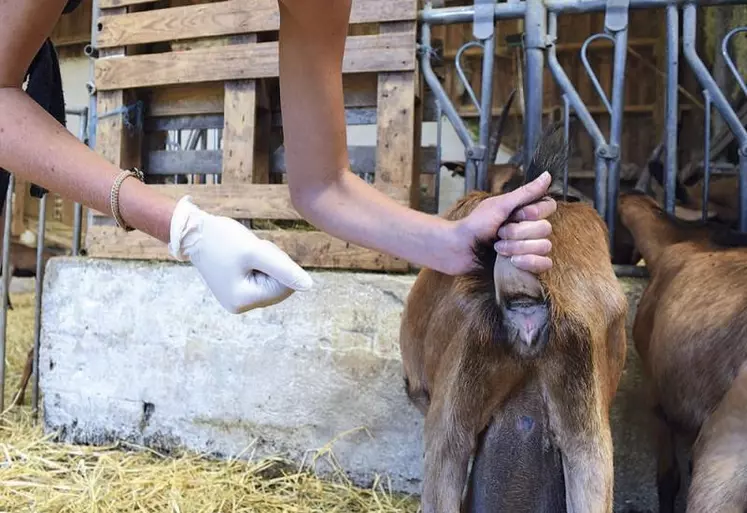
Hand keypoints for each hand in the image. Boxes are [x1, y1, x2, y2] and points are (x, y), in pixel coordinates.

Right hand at [168, 196, 312, 313]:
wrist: (193, 231)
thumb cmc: (222, 239)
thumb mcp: (256, 251)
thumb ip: (284, 269)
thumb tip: (309, 287)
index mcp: (243, 301)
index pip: (285, 287)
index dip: (279, 264)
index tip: (259, 251)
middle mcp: (240, 306)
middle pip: (279, 285)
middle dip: (272, 264)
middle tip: (251, 250)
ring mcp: (237, 299)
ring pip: (271, 280)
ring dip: (265, 262)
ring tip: (245, 252)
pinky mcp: (236, 289)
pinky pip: (261, 277)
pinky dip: (258, 263)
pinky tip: (242, 256)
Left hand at [452, 171, 556, 274]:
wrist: (459, 249)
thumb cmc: (475, 225)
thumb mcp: (500, 205)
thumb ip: (526, 192)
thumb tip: (547, 175)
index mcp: (525, 212)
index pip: (549, 207)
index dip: (534, 212)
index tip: (516, 215)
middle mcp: (530, 228)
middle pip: (545, 228)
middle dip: (519, 233)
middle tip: (499, 233)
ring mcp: (529, 247)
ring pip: (544, 246)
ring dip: (518, 247)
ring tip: (498, 248)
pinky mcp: (526, 265)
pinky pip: (544, 264)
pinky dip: (529, 262)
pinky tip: (512, 261)